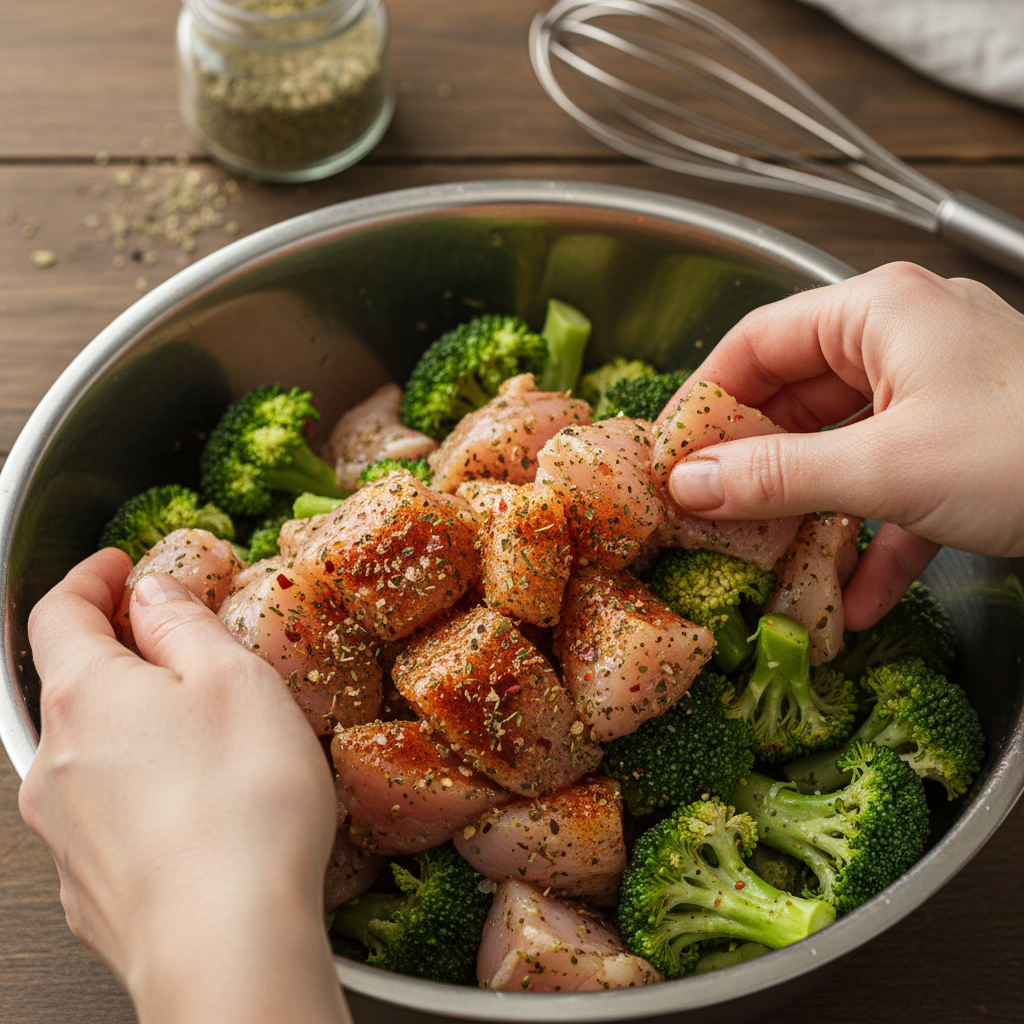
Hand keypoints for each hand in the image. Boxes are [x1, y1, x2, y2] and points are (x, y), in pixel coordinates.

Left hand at [19, 548, 350, 1023]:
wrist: (229, 944)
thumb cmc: (240, 805)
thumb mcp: (234, 678)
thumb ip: (184, 623)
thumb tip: (153, 593)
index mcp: (86, 696)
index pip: (59, 612)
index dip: (88, 578)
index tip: (116, 566)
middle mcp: (56, 761)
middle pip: (71, 684)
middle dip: (117, 653)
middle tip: (170, 641)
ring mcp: (67, 831)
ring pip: (90, 753)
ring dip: (132, 725)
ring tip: (199, 728)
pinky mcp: (91, 886)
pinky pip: (108, 814)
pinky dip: (141, 789)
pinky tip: (195, 803)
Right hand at [661, 262, 1023, 627]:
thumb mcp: (888, 466)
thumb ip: (778, 476)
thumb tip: (691, 485)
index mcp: (878, 312)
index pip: (756, 341)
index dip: (705, 398)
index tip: (670, 456)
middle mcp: (904, 342)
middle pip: (795, 398)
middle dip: (753, 467)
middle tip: (709, 517)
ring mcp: (938, 395)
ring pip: (843, 449)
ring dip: (809, 513)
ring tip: (768, 562)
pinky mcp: (966, 448)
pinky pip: (895, 488)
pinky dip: (872, 540)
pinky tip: (854, 598)